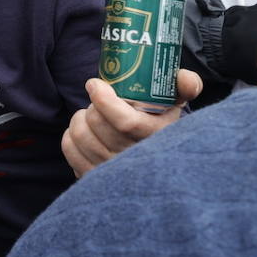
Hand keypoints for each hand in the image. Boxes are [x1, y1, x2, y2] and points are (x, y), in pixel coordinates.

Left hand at [61, 70, 201, 176]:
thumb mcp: (177, 104)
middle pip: (98, 125)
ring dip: (79, 118)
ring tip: (91, 114)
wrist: (153, 159)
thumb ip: (187, 85)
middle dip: (92, 106)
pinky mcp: (93, 179)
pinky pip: (70, 150)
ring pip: (81, 136)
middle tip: (98, 100)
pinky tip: (82, 129)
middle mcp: (136, 161)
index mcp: (158, 139)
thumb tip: (186, 78)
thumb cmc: (162, 124)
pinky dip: (70, 135)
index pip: (126, 122)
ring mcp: (113, 174)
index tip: (94, 84)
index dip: (104, 100)